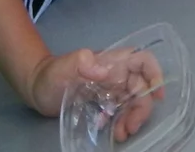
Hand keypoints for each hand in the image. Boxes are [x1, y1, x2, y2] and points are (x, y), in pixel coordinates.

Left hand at [26, 45, 164, 134]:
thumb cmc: (50, 74)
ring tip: (121, 134)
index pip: (142, 60)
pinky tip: (110, 131)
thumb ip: (80, 62)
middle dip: (141, 108)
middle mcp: (116, 74)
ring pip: (132, 103)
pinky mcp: (104, 103)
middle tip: (131, 127)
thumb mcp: (63, 68)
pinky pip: (120, 113)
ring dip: (132, 118)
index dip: (155, 73)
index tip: (157, 94)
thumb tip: (104, 70)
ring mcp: (111, 89)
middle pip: (141, 87)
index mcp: (112, 61)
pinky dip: (120, 123)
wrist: (36, 90)